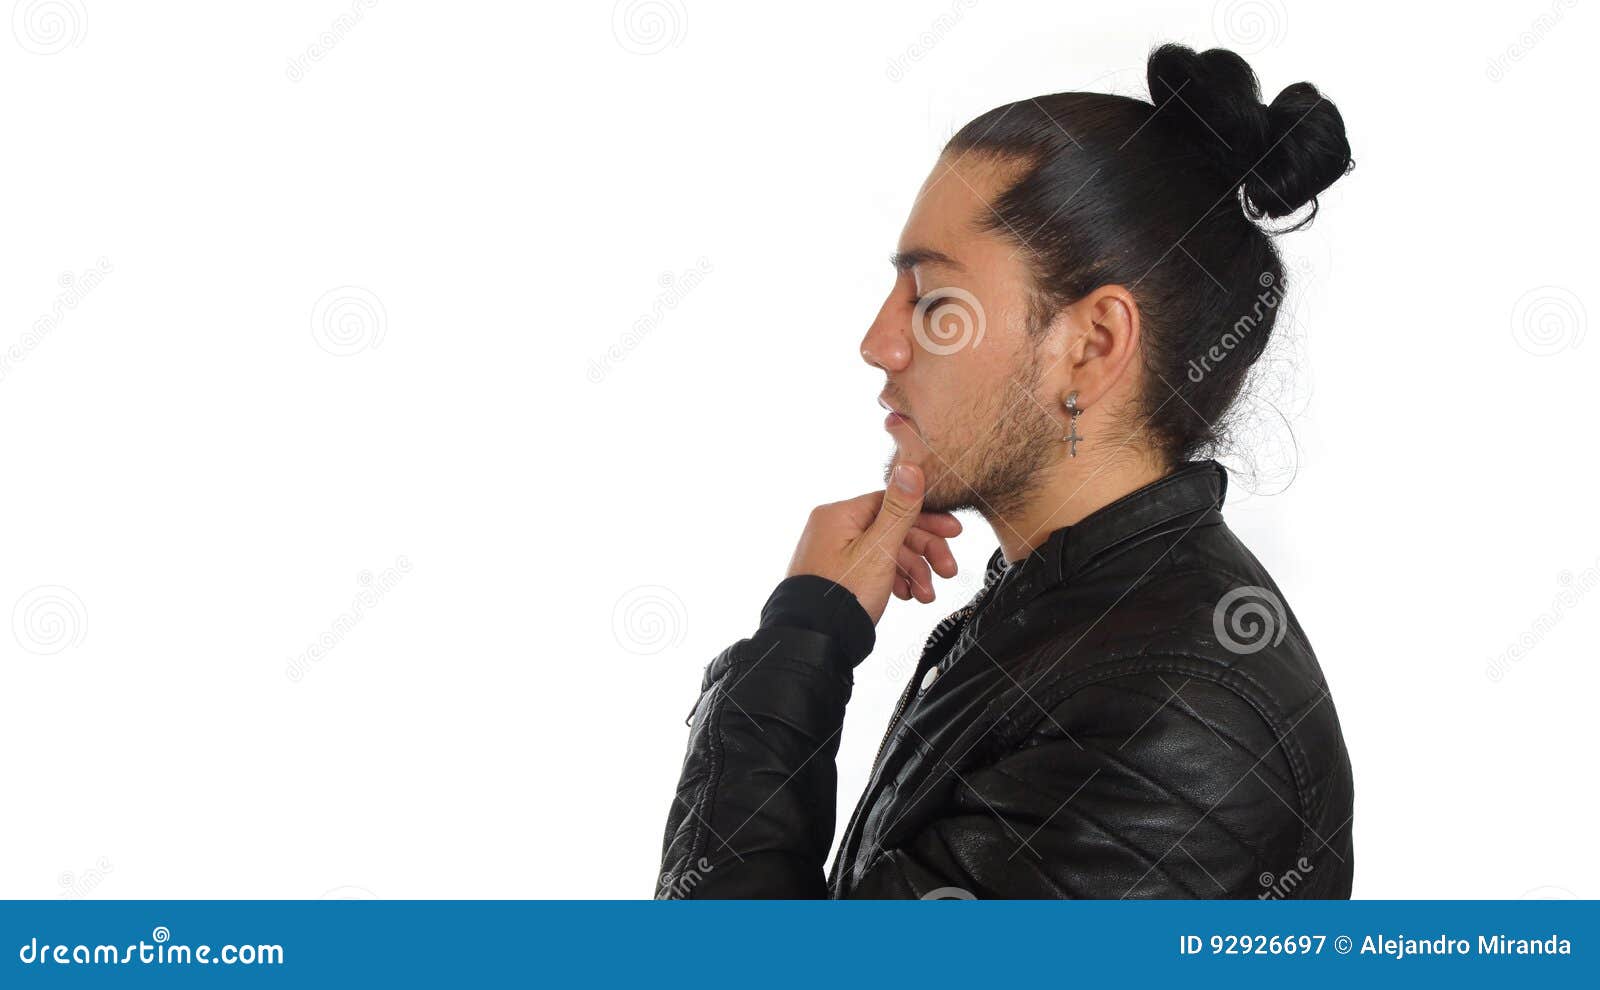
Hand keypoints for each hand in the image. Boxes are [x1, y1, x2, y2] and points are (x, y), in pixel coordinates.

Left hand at [785, 463, 961, 624]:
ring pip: (885, 551)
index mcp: (839, 515)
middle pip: (892, 529)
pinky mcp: (838, 574)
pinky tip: (908, 595)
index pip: (893, 503)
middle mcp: (833, 529)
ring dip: (913, 571)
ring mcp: (834, 552)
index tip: (953, 532)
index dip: (927, 518)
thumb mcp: (879, 549)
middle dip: (924, 552)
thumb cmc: (843, 596)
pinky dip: (894, 580)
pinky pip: (873, 568)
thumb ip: (899, 508)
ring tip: (927, 595)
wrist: (814, 642)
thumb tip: (910, 465)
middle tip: (949, 571)